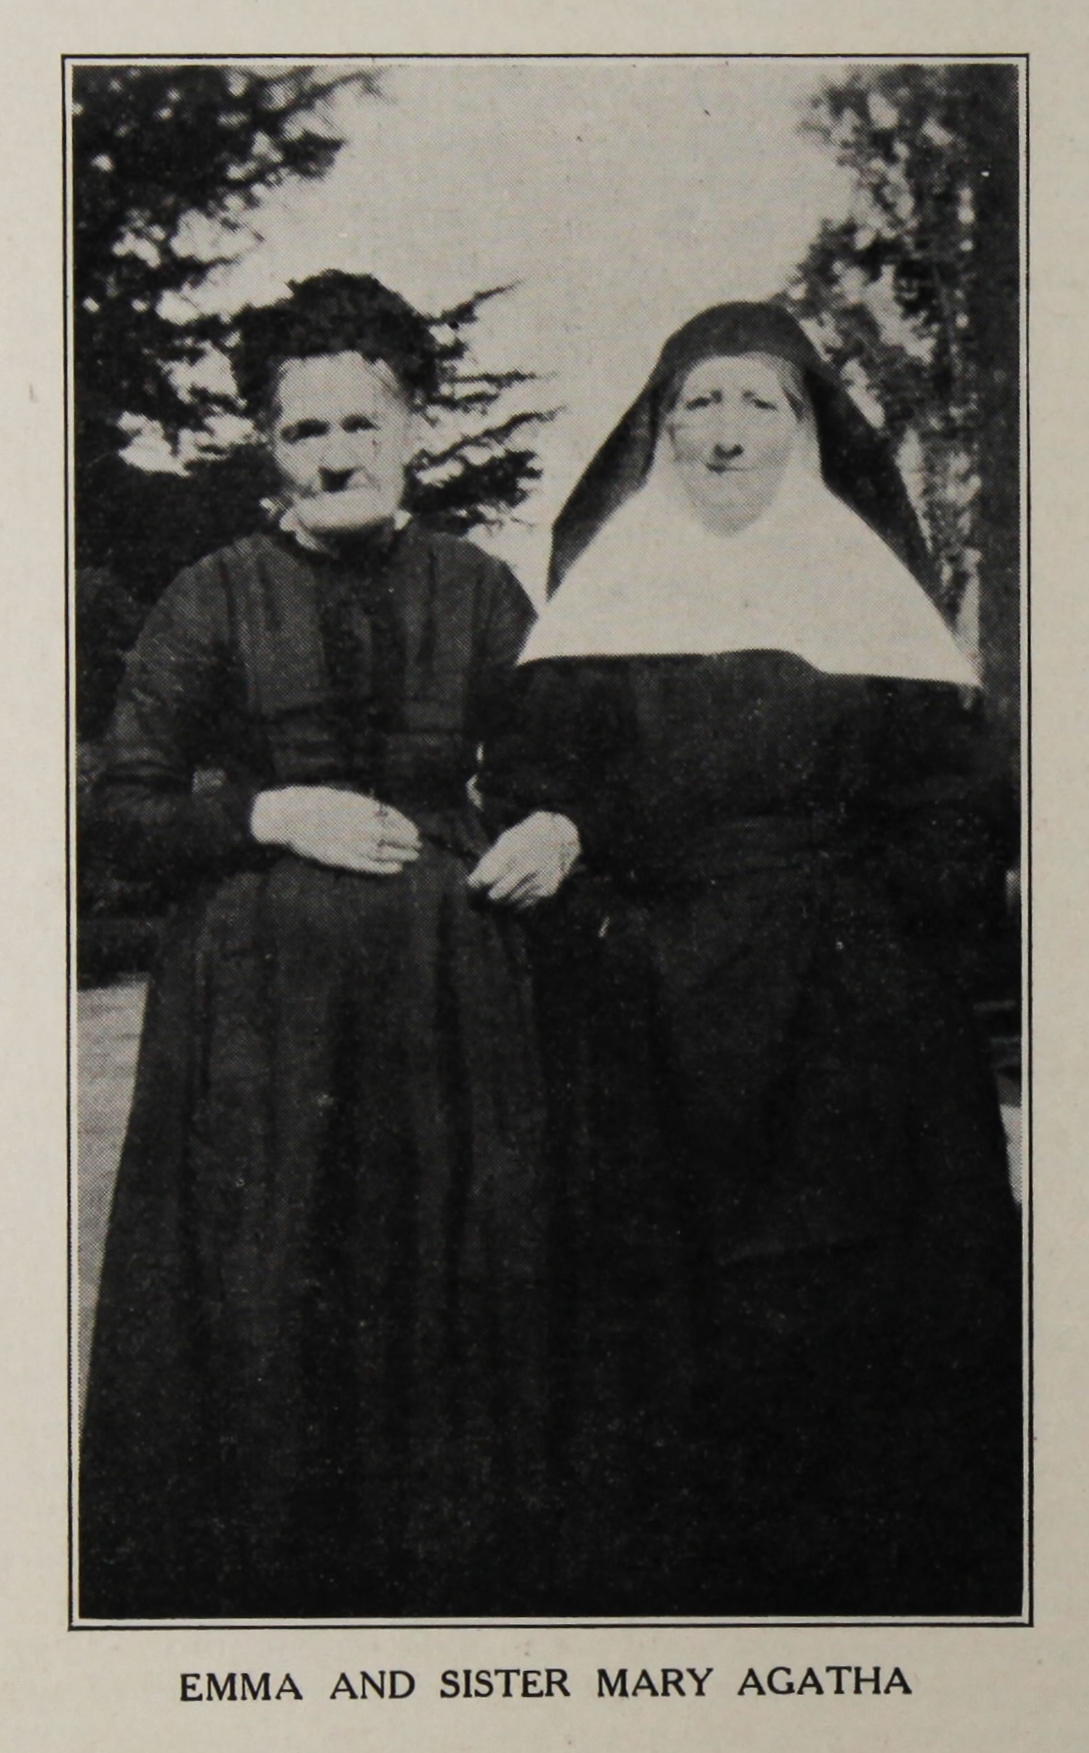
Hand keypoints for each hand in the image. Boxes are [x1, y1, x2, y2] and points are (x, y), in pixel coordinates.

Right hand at [251, 787, 420, 874]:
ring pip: (384, 851)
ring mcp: (352, 843)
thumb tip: (380, 811)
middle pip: (393, 835)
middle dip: (408, 840)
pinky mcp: (342, 859)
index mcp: (361, 807)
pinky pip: (368, 866)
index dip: (405, 824)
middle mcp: (361, 825)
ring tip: (413, 857)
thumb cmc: (311, 802)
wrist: (288, 816)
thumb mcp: (340, 796)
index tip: (414, 829)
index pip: (391, 817)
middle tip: (418, 845)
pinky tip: (396, 869)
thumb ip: (361, 805)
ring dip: (402, 854)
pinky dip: (384, 868)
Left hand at [467, 812, 580, 908]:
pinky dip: (515, 903)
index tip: (473, 887)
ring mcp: (538, 881)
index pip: (486, 879)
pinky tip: (515, 894)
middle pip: (496, 896)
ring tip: (498, 894)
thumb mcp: (506, 841)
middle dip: (485, 898)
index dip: (475, 886)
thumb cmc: (525, 838)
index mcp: (512, 851)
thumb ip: (489, 862)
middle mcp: (526, 867)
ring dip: (500, 902)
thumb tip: (472, 884)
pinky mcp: (547, 891)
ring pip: (508, 903)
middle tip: (482, 897)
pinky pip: (523, 906)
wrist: (559, 838)